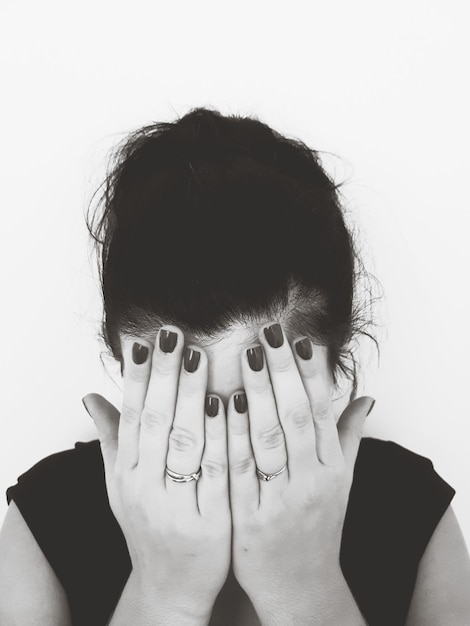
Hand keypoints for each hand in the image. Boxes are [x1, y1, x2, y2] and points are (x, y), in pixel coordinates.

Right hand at [82, 326, 230, 621]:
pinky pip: (217, 473)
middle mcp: (145, 489)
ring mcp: (177, 507)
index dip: (137, 378)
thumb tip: (89, 396)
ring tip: (200, 356)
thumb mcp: (122, 486)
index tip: (145, 341)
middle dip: (164, 375)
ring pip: (184, 442)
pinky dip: (222, 437)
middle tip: (173, 334)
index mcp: (127, 476)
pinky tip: (230, 404)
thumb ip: (112, 439)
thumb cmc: (150, 528)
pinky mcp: (210, 524)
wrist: (172, 588)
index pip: (131, 417)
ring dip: (192, 396)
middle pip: (155, 423)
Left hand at [227, 322, 372, 624]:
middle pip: (297, 418)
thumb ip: (348, 437)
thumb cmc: (316, 525)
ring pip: (270, 439)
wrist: (298, 585)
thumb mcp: (340, 483)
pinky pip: (239, 471)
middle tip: (270, 333)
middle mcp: (311, 482)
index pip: (323, 412)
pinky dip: (232, 436)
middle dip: (284, 373)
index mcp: (332, 469)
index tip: (302, 339)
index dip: (313, 374)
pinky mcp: (250, 519)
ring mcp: (281, 501)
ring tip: (247, 356)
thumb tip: (366, 396)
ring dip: (258, 395)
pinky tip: (221, 404)